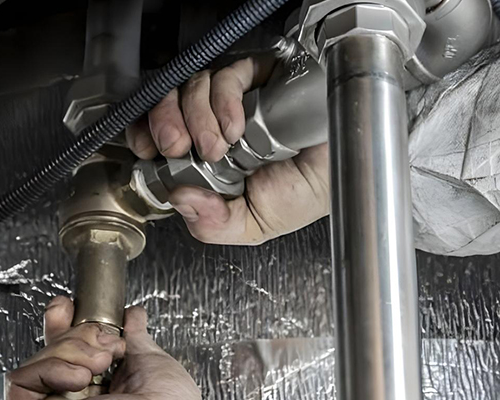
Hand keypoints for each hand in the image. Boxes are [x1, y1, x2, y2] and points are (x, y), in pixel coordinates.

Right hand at [6, 297, 227, 399]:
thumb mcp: (153, 362)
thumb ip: (135, 339)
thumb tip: (133, 316)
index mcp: (101, 399)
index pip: (70, 357)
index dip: (67, 328)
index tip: (71, 307)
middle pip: (51, 353)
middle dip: (73, 333)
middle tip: (102, 342)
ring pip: (39, 360)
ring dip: (73, 351)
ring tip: (99, 366)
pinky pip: (22, 378)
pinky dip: (52, 368)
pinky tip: (78, 380)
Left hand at [125, 58, 333, 245]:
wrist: (353, 170)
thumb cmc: (311, 192)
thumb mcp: (254, 224)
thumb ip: (214, 224)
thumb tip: (180, 201)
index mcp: (207, 157)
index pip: (161, 134)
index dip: (147, 134)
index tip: (148, 149)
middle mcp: (216, 124)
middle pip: (168, 104)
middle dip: (164, 123)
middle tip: (177, 145)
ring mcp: (235, 99)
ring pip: (192, 86)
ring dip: (196, 116)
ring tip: (218, 145)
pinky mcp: (258, 77)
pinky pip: (227, 75)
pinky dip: (224, 101)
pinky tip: (238, 126)